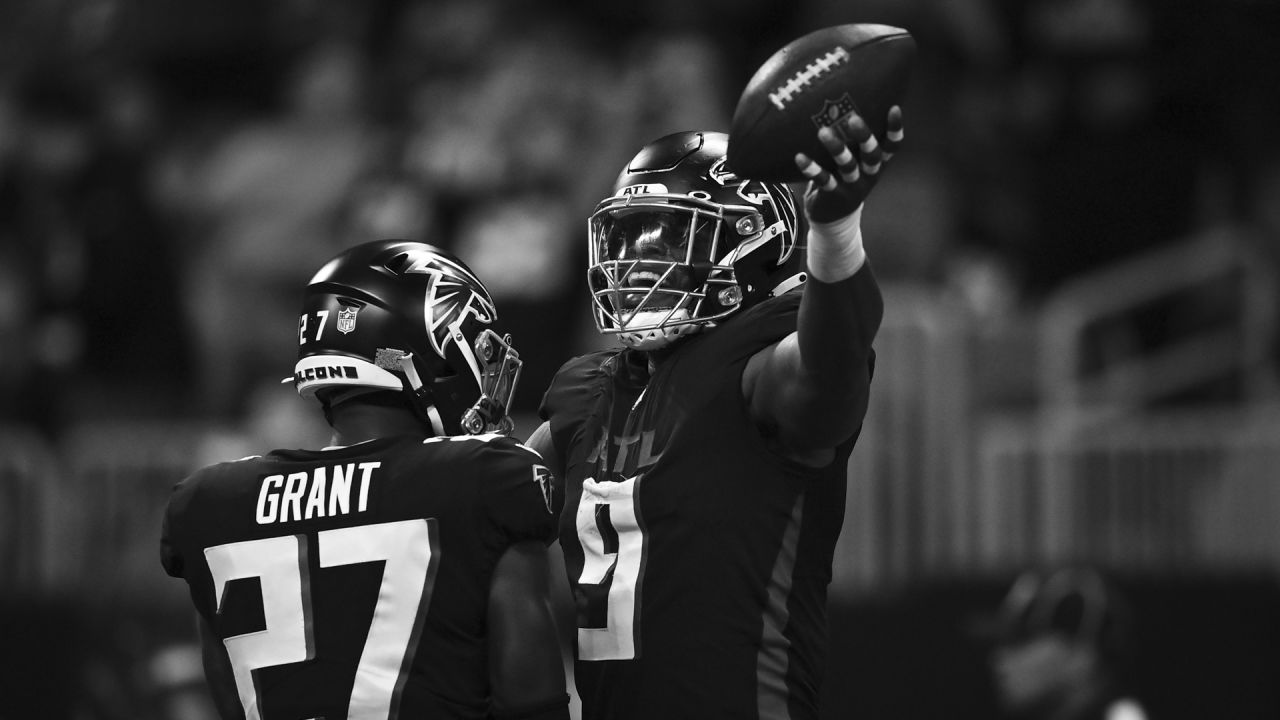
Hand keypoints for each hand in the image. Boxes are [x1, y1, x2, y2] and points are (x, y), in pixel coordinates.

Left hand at [794, 106, 903, 223]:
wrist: (832, 220)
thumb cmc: (840, 180)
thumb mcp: (851, 163)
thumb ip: (849, 142)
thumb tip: (835, 106)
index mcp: (875, 166)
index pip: (890, 147)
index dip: (894, 129)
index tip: (894, 108)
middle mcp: (868, 175)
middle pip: (871, 155)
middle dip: (865, 136)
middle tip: (854, 118)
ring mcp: (852, 187)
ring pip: (847, 166)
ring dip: (836, 148)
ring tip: (823, 132)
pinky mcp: (834, 196)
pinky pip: (823, 180)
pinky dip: (811, 169)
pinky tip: (799, 157)